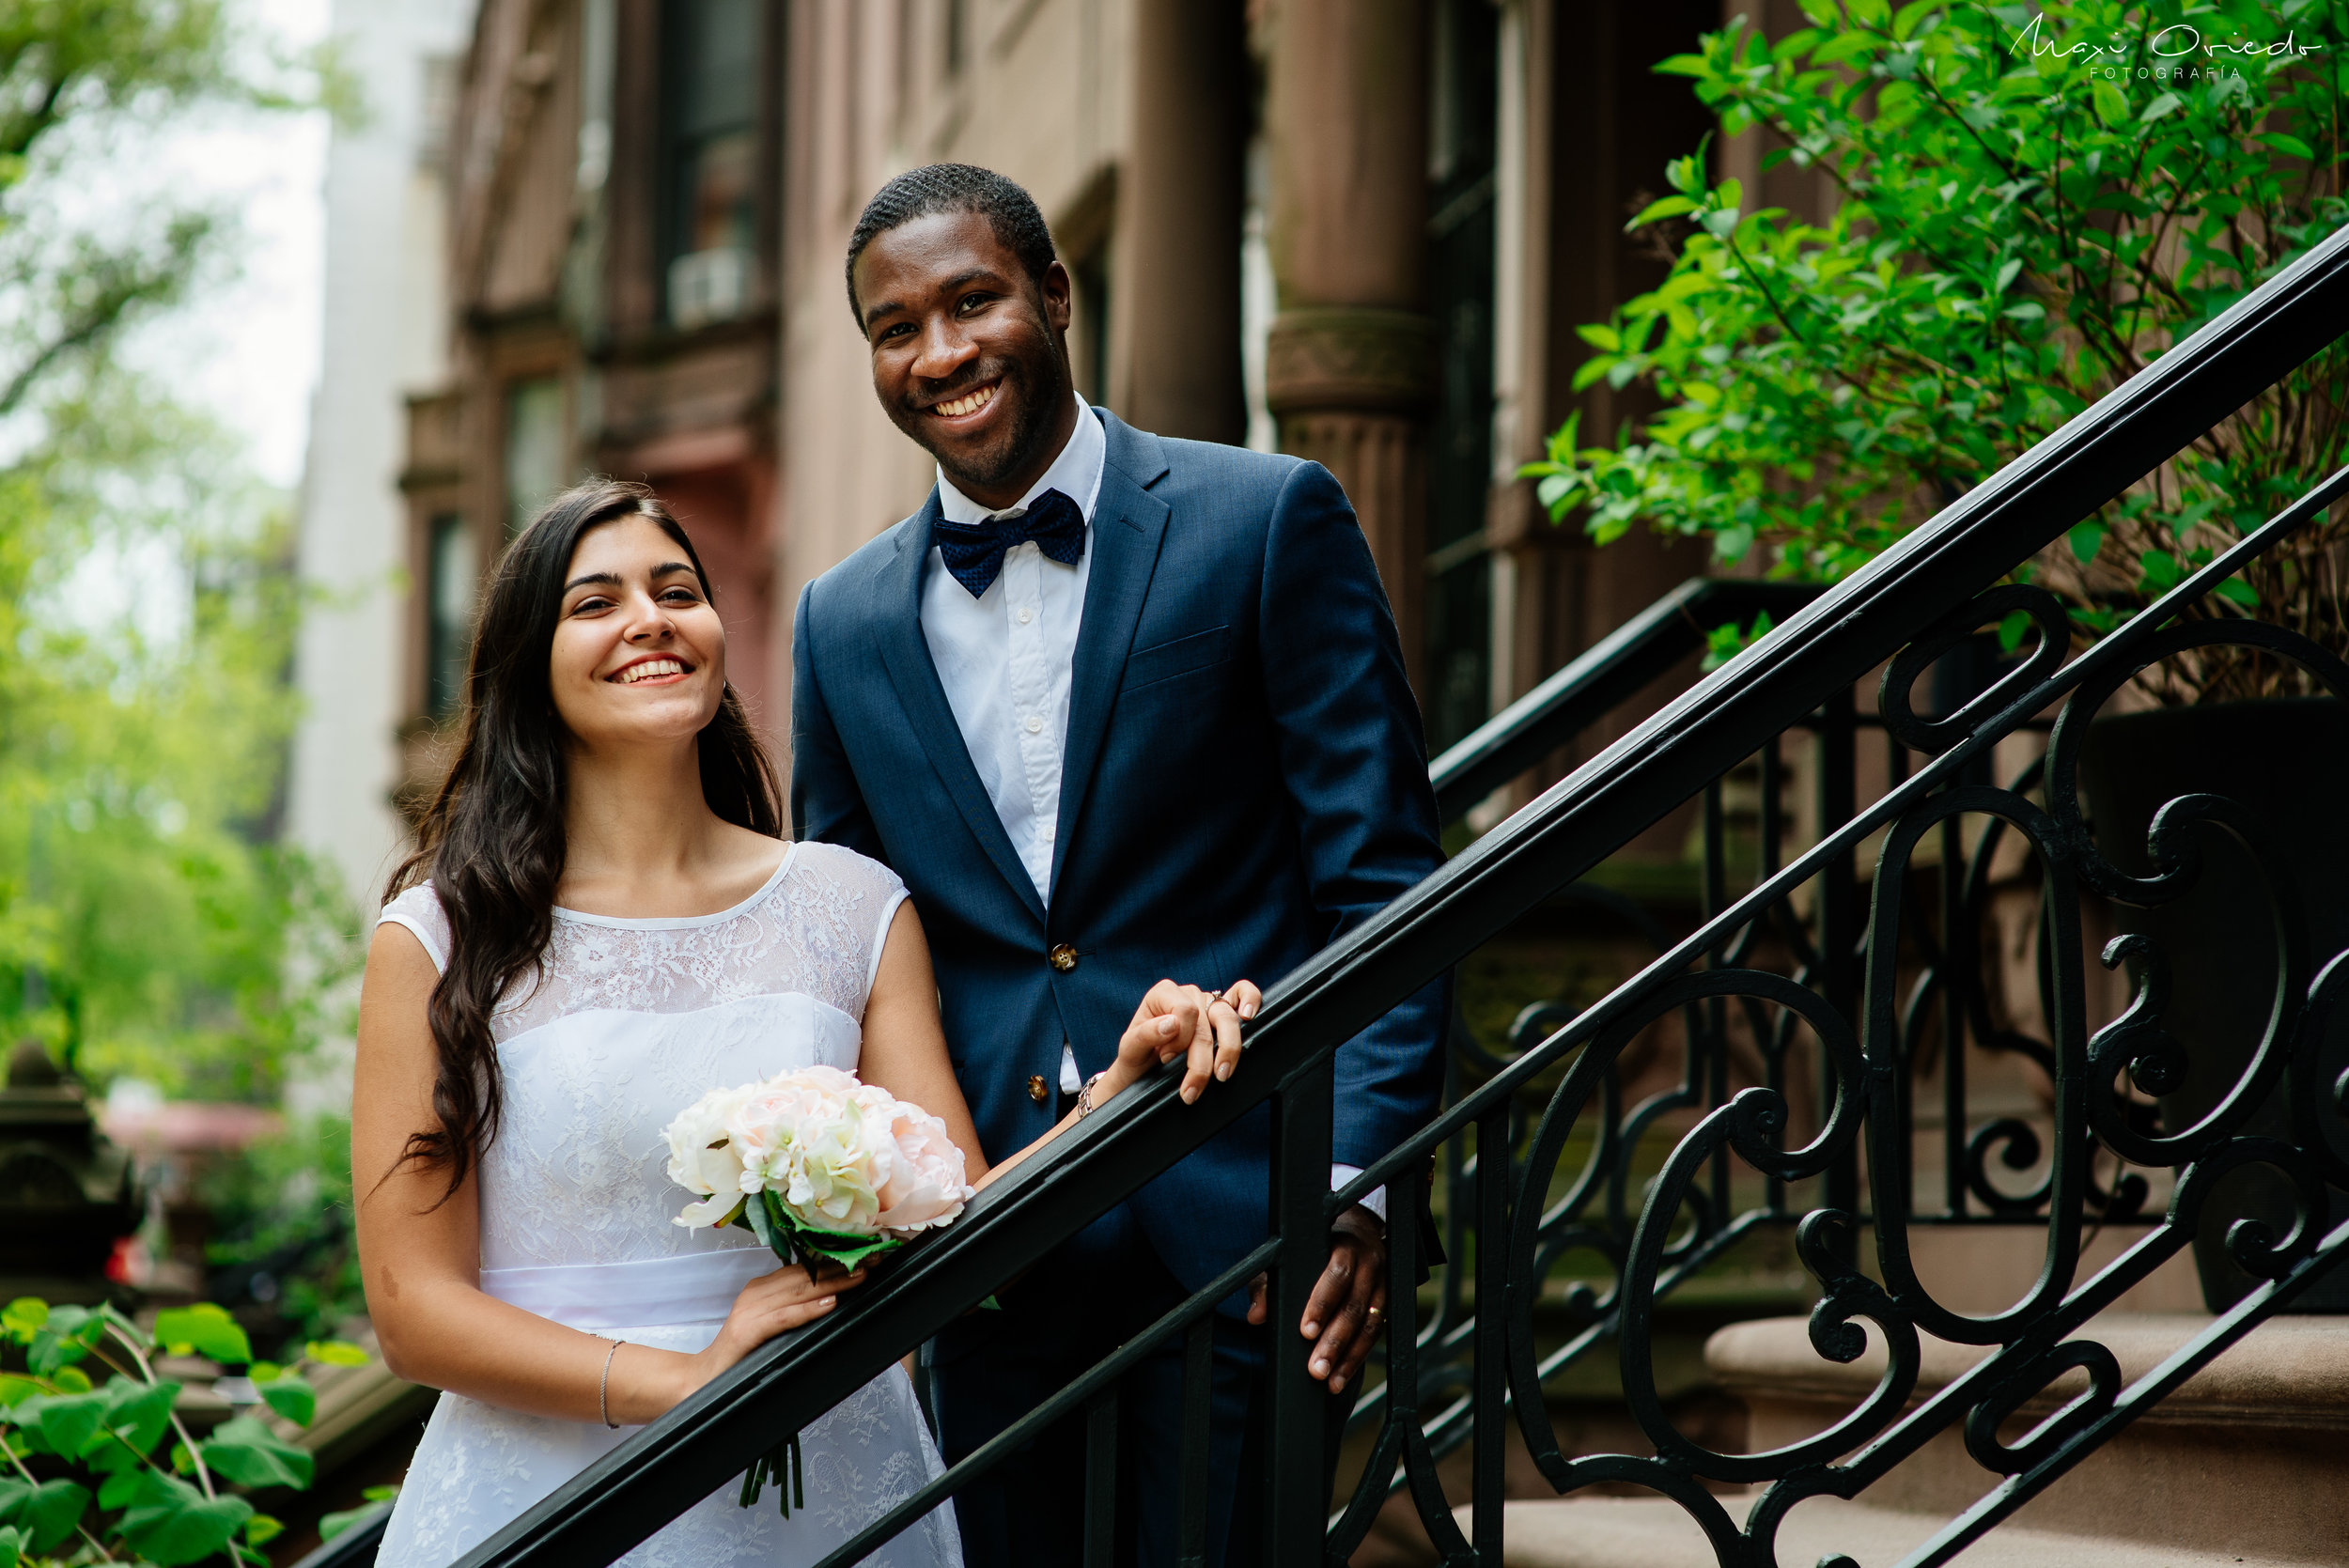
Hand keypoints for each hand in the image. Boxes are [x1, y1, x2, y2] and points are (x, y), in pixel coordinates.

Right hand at [679, 1262, 868, 1402]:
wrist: (700, 1383)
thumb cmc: (741, 1358)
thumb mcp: (771, 1329)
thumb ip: (793, 1312)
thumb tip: (832, 1301)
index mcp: (763, 1289)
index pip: (805, 1269)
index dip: (836, 1261)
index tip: (868, 1254)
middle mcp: (756, 1293)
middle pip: (807, 1275)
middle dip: (843, 1267)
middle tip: (876, 1259)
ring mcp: (750, 1310)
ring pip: (799, 1291)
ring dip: (834, 1283)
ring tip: (861, 1276)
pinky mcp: (747, 1331)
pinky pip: (783, 1317)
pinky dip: (807, 1310)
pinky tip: (829, 1304)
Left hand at [1113, 978, 1261, 1104]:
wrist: (1143, 1073)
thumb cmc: (1137, 1057)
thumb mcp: (1130, 1049)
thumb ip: (1145, 1034)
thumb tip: (1172, 1023)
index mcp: (1163, 993)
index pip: (1186, 1010)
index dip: (1179, 1040)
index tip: (1166, 1058)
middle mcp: (1188, 993)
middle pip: (1209, 1019)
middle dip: (1202, 1059)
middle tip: (1191, 1088)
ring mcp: (1208, 1001)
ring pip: (1228, 1017)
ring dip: (1228, 1050)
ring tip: (1221, 1075)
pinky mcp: (1223, 1011)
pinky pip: (1243, 993)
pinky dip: (1251, 1000)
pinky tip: (1249, 1016)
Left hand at [1246, 1205, 1386, 1393]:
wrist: (1358, 1232)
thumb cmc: (1315, 1248)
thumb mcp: (1288, 1257)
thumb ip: (1268, 1284)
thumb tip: (1256, 1316)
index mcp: (1345, 1246)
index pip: (1337, 1275)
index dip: (1322, 1304)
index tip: (1306, 1332)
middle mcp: (1369, 1264)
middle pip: (1354, 1306)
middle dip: (1335, 1341)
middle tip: (1316, 1368)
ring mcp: (1382, 1285)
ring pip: (1370, 1325)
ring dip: (1349, 1357)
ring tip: (1329, 1381)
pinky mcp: (1387, 1303)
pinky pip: (1375, 1334)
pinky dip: (1358, 1358)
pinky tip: (1341, 1376)